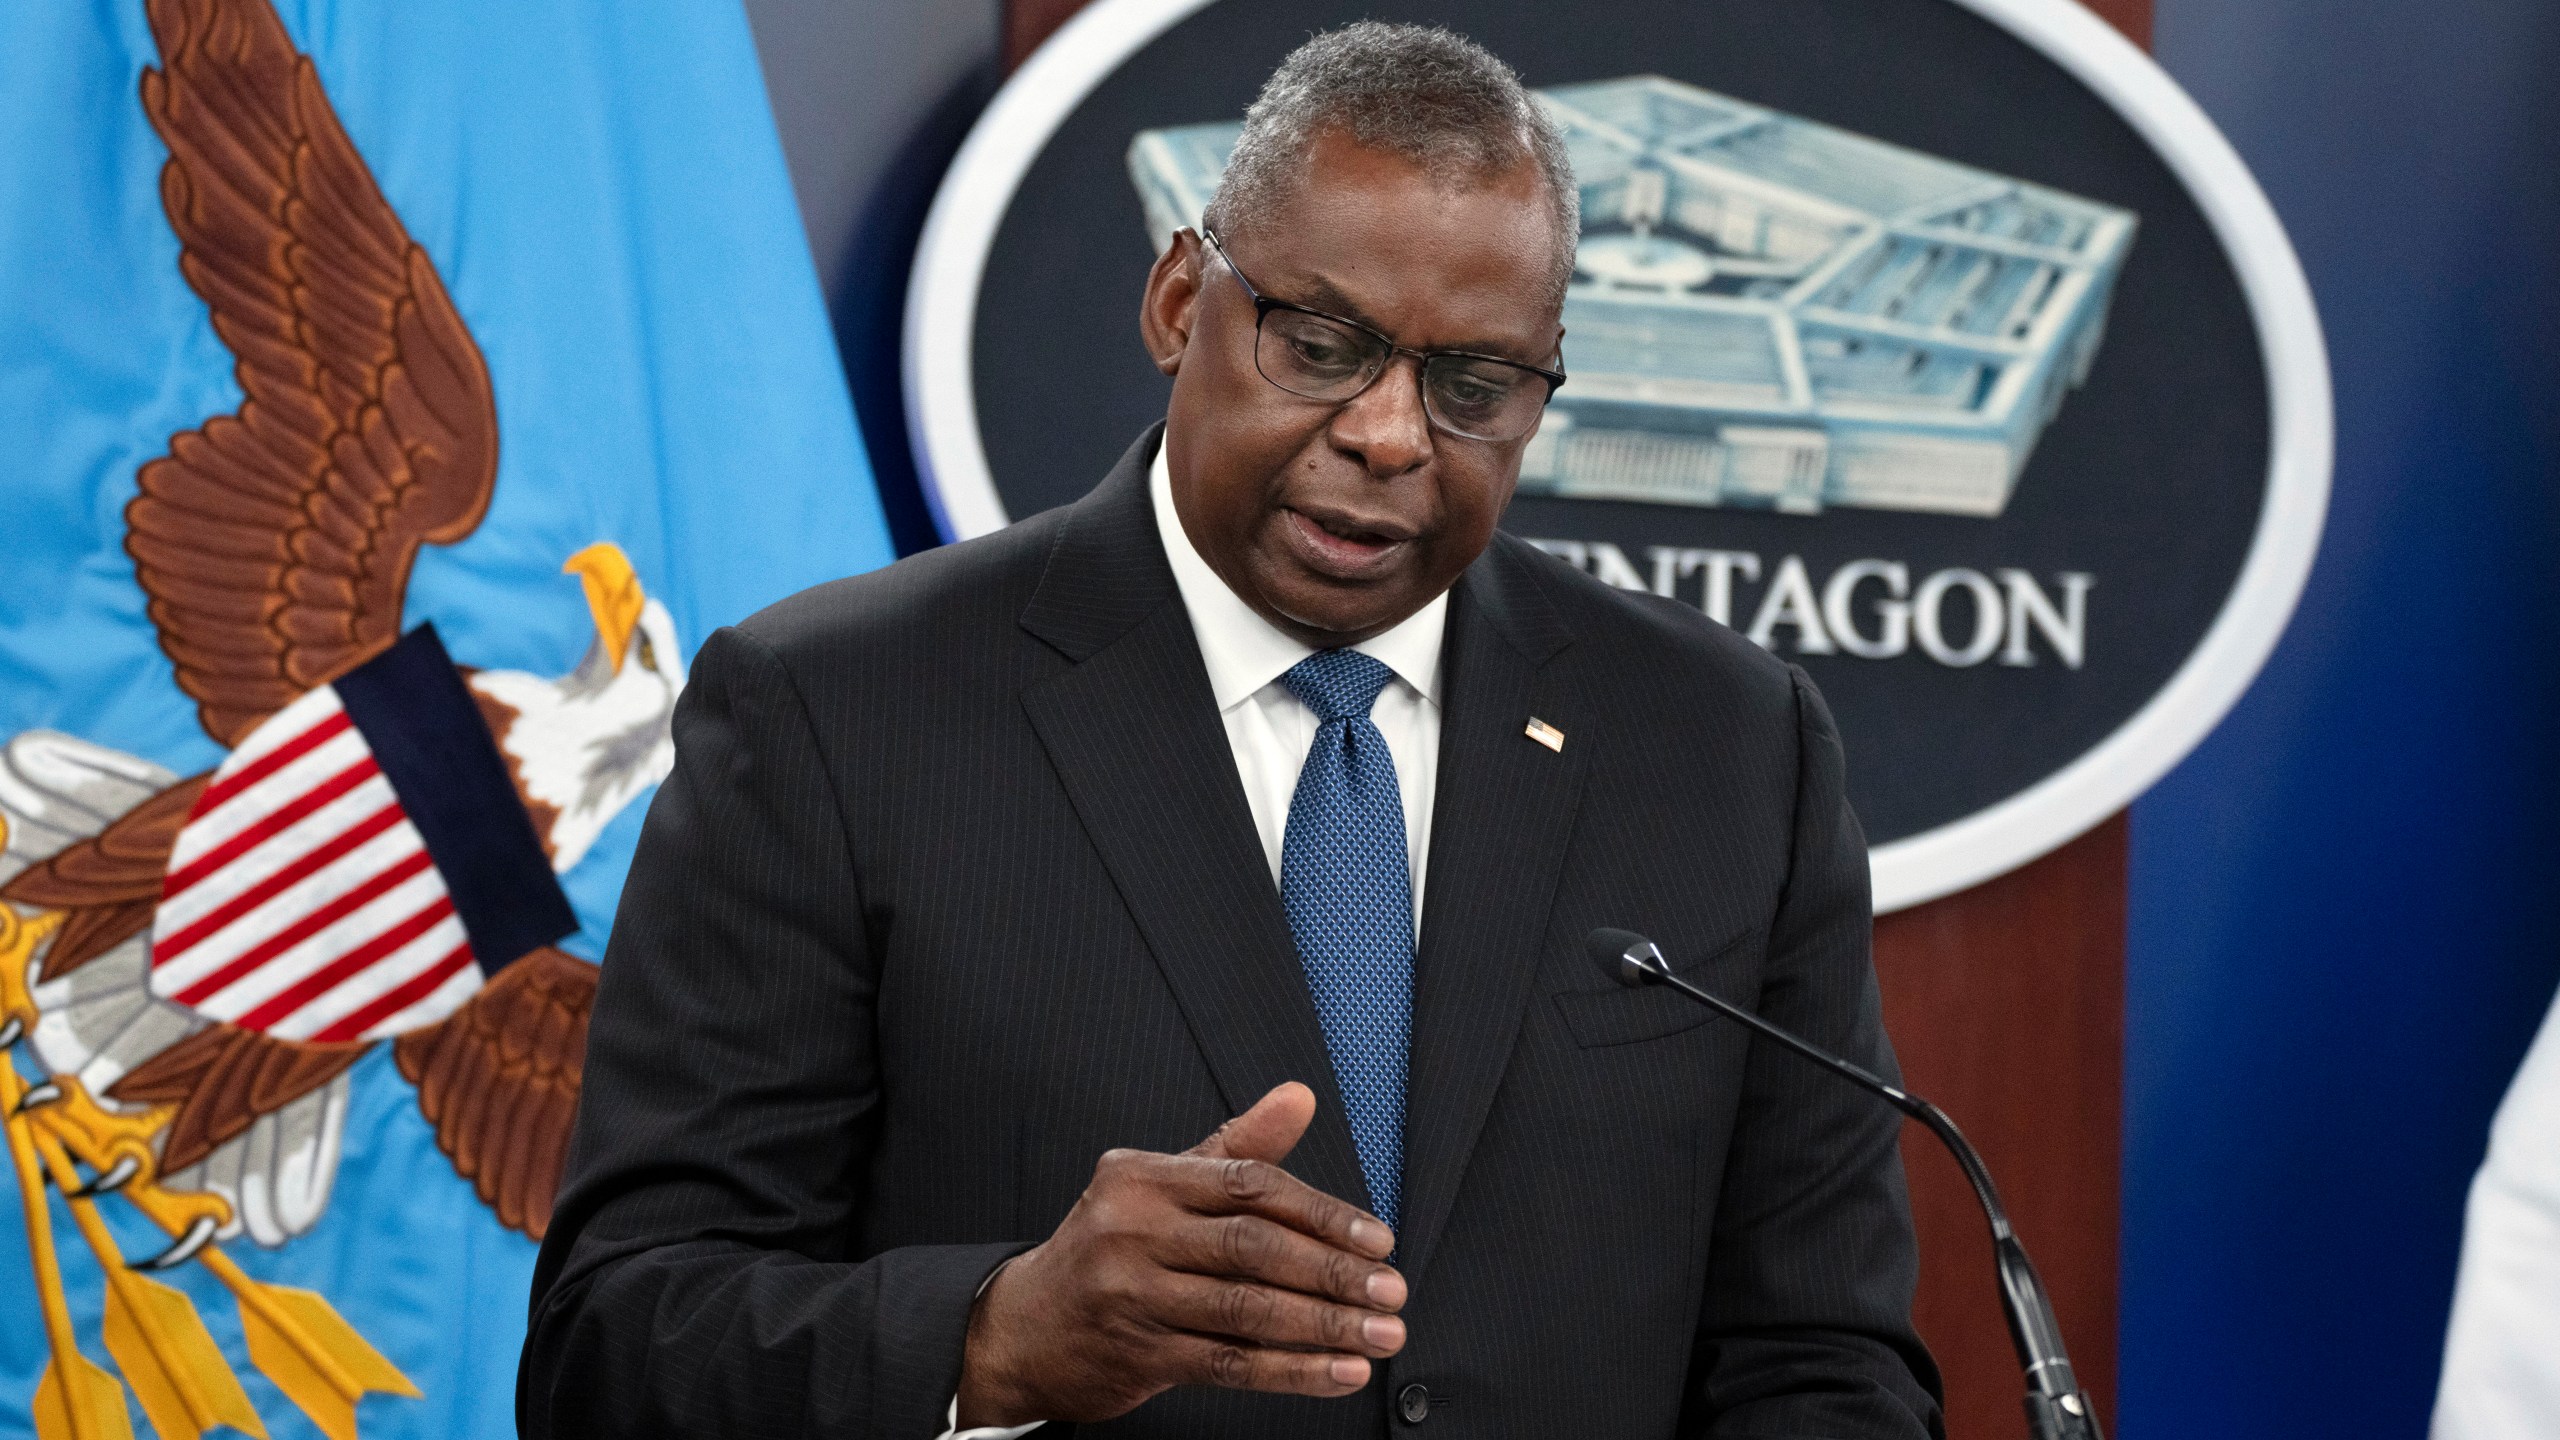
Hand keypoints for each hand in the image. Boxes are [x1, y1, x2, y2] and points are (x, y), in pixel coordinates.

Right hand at [954, 1082, 1406, 1426]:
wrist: (1024, 1328)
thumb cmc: (1112, 1246)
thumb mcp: (1163, 1184)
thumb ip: (1237, 1146)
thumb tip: (1301, 1096)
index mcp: (1143, 1177)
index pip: (1249, 1187)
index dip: (1322, 1213)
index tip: (1379, 1239)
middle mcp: (1131, 1230)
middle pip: (1252, 1248)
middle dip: (1333, 1272)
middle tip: (1391, 1289)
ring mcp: (1131, 1295)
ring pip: (1246, 1310)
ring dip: (1324, 1327)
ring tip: (1381, 1333)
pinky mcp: (1138, 1354)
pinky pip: (1230, 1363)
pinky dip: (1292, 1370)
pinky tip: (1339, 1372)